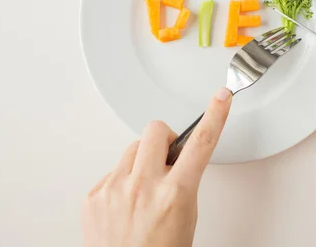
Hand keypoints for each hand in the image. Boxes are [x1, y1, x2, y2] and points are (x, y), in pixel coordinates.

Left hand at [81, 88, 232, 246]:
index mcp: (175, 194)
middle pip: (156, 131)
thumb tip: (177, 161)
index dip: (215, 115)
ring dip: (142, 161)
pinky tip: (126, 203)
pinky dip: (122, 181)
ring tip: (144, 190)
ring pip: (132, 149)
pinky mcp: (94, 195)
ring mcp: (115, 189)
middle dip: (165, 139)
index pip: (201, 143)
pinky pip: (113, 170)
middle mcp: (143, 187)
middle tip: (167, 157)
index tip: (221, 98)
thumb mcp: (186, 218)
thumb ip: (183, 183)